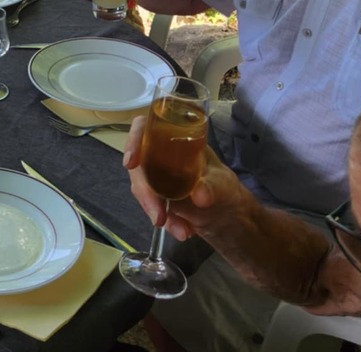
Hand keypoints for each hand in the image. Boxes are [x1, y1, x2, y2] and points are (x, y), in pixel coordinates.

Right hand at [122, 114, 245, 240]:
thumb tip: (199, 195)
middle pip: (139, 163)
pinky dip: (166, 222)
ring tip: (182, 231)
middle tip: (158, 216)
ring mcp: (157, 176)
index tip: (131, 163)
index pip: (145, 129)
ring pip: (141, 188)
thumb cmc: (227, 189)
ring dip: (155, 211)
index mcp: (176, 139)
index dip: (134, 141)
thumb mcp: (224, 185)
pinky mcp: (157, 196)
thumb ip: (212, 188)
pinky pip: (151, 206)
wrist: (229, 215)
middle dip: (145, 192)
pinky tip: (183, 231)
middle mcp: (161, 154)